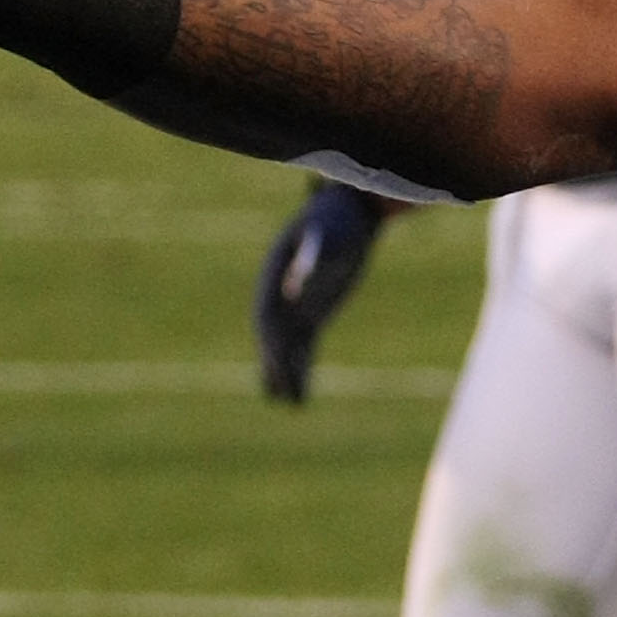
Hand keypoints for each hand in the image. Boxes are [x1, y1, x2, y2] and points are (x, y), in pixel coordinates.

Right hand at [253, 180, 389, 403]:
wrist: (349, 212)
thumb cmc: (335, 220)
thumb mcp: (324, 236)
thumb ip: (308, 260)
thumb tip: (291, 289)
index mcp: (274, 277)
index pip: (268, 317)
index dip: (270, 342)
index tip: (276, 365)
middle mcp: (280, 297)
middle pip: (273, 338)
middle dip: (276, 365)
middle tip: (280, 395)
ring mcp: (295, 307)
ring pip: (286, 348)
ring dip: (287, 375)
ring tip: (292, 405)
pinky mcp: (313, 315)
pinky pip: (303, 347)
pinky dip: (302, 369)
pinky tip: (302, 395)